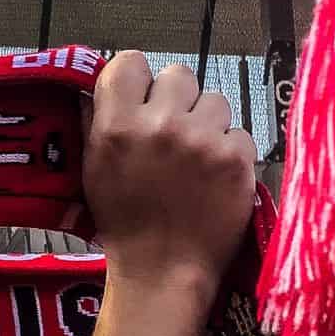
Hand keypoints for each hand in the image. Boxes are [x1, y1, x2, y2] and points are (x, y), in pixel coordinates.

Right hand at [85, 51, 255, 290]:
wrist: (163, 273)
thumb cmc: (125, 225)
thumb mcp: (94, 170)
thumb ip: (99, 123)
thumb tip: (102, 87)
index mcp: (116, 126)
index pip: (129, 62)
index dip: (139, 79)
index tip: (143, 100)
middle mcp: (158, 126)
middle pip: (178, 75)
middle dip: (179, 101)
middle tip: (176, 133)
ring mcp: (201, 140)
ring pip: (215, 101)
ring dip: (209, 125)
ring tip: (199, 160)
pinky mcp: (236, 159)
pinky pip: (240, 134)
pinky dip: (232, 154)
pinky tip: (217, 180)